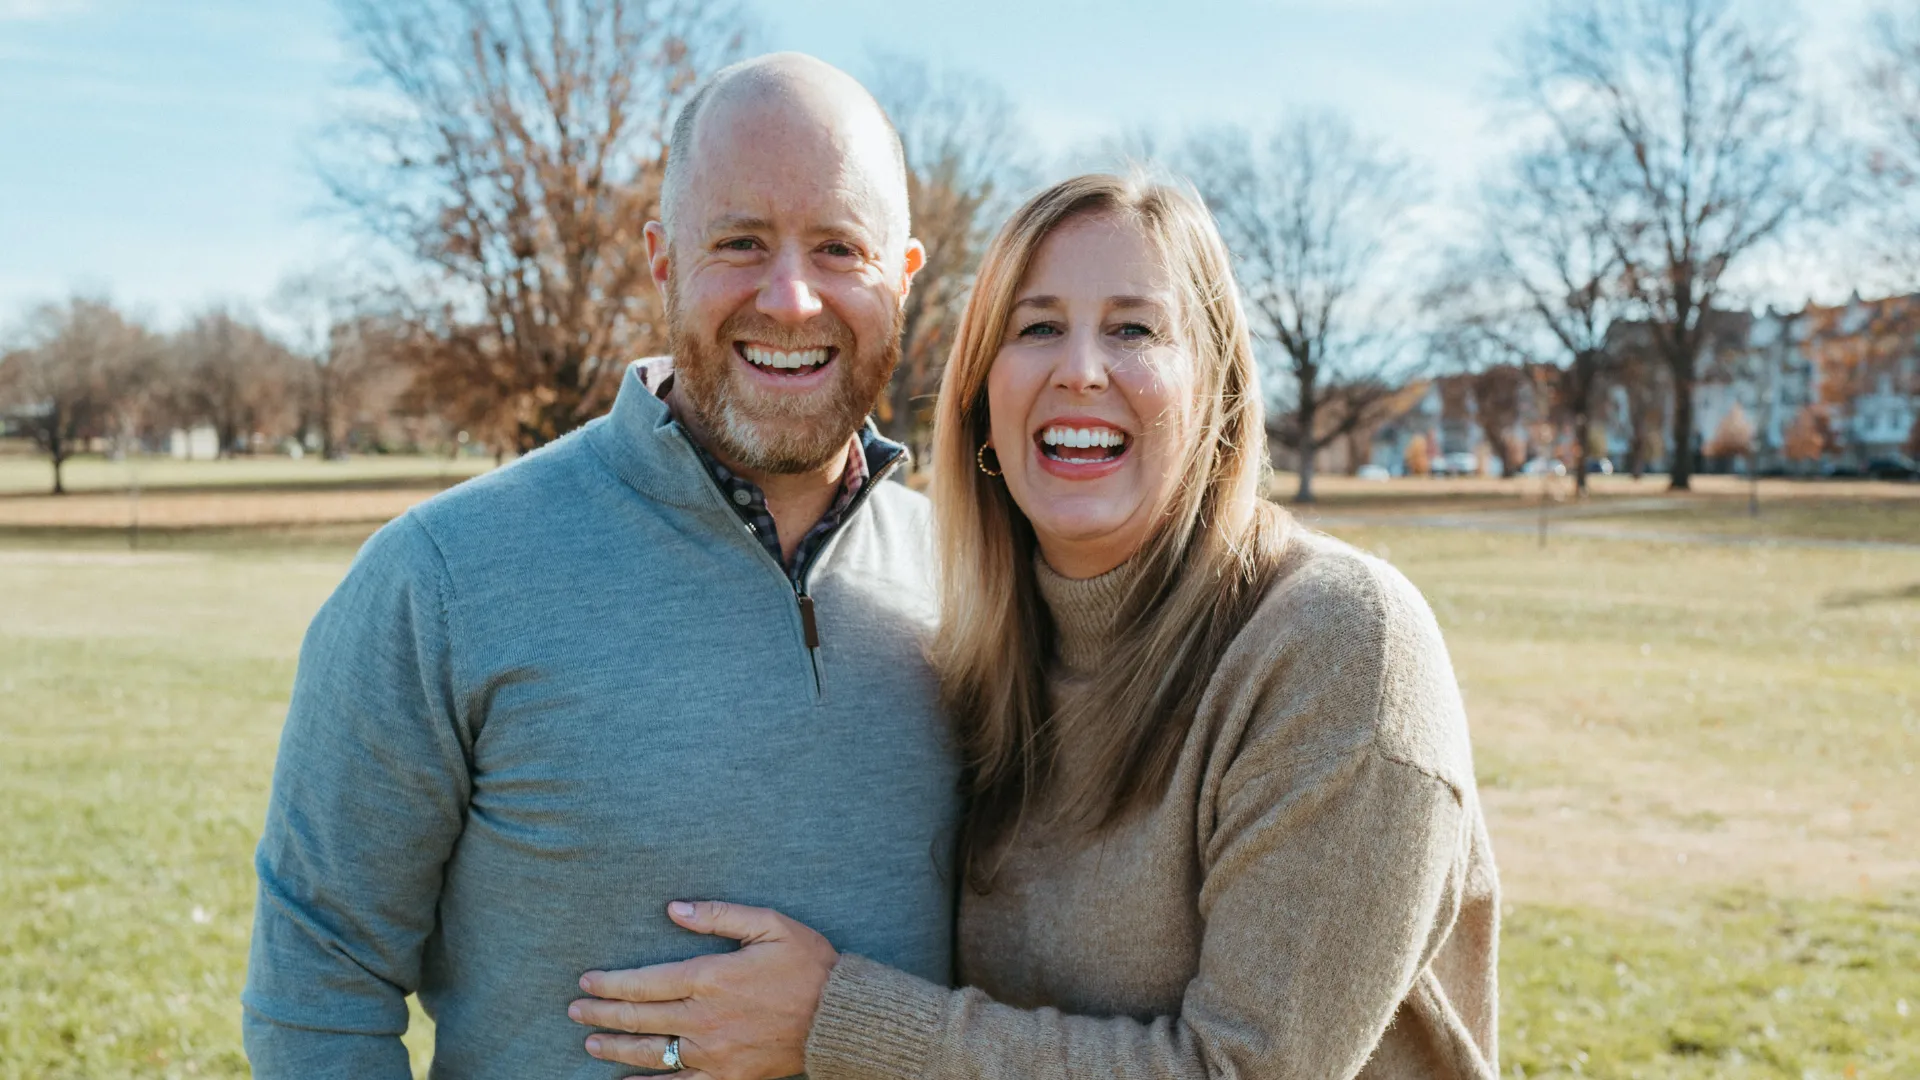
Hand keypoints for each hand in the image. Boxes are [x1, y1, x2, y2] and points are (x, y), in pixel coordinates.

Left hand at [569, 900, 838, 1079]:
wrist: (838, 1016)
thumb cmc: (807, 963)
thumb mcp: (768, 924)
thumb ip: (718, 916)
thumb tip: (674, 909)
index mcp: (710, 977)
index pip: (645, 981)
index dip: (611, 982)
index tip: (586, 981)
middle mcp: (704, 1018)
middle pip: (639, 1017)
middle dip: (602, 1012)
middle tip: (575, 1009)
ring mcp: (713, 1052)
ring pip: (652, 1052)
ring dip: (616, 1046)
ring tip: (590, 1041)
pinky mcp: (726, 1077)